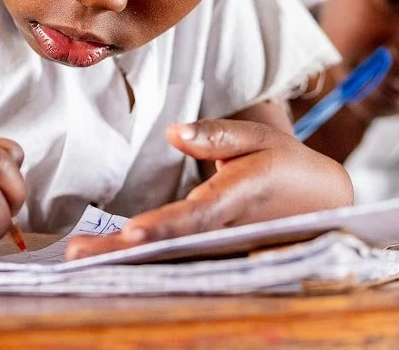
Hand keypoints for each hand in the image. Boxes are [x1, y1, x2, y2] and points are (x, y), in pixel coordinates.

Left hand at [66, 119, 350, 259]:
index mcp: (239, 199)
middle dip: (123, 254)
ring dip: (121, 263)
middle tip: (77, 255)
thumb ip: (216, 136)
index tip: (132, 232)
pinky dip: (137, 265)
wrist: (321, 205)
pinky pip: (172, 263)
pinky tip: (100, 263)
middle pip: (170, 248)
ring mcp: (220, 252)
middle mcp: (226, 234)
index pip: (196, 217)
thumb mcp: (257, 138)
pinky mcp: (213, 258)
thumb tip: (172, 133)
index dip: (164, 227)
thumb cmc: (283, 164)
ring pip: (167, 261)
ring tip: (77, 260)